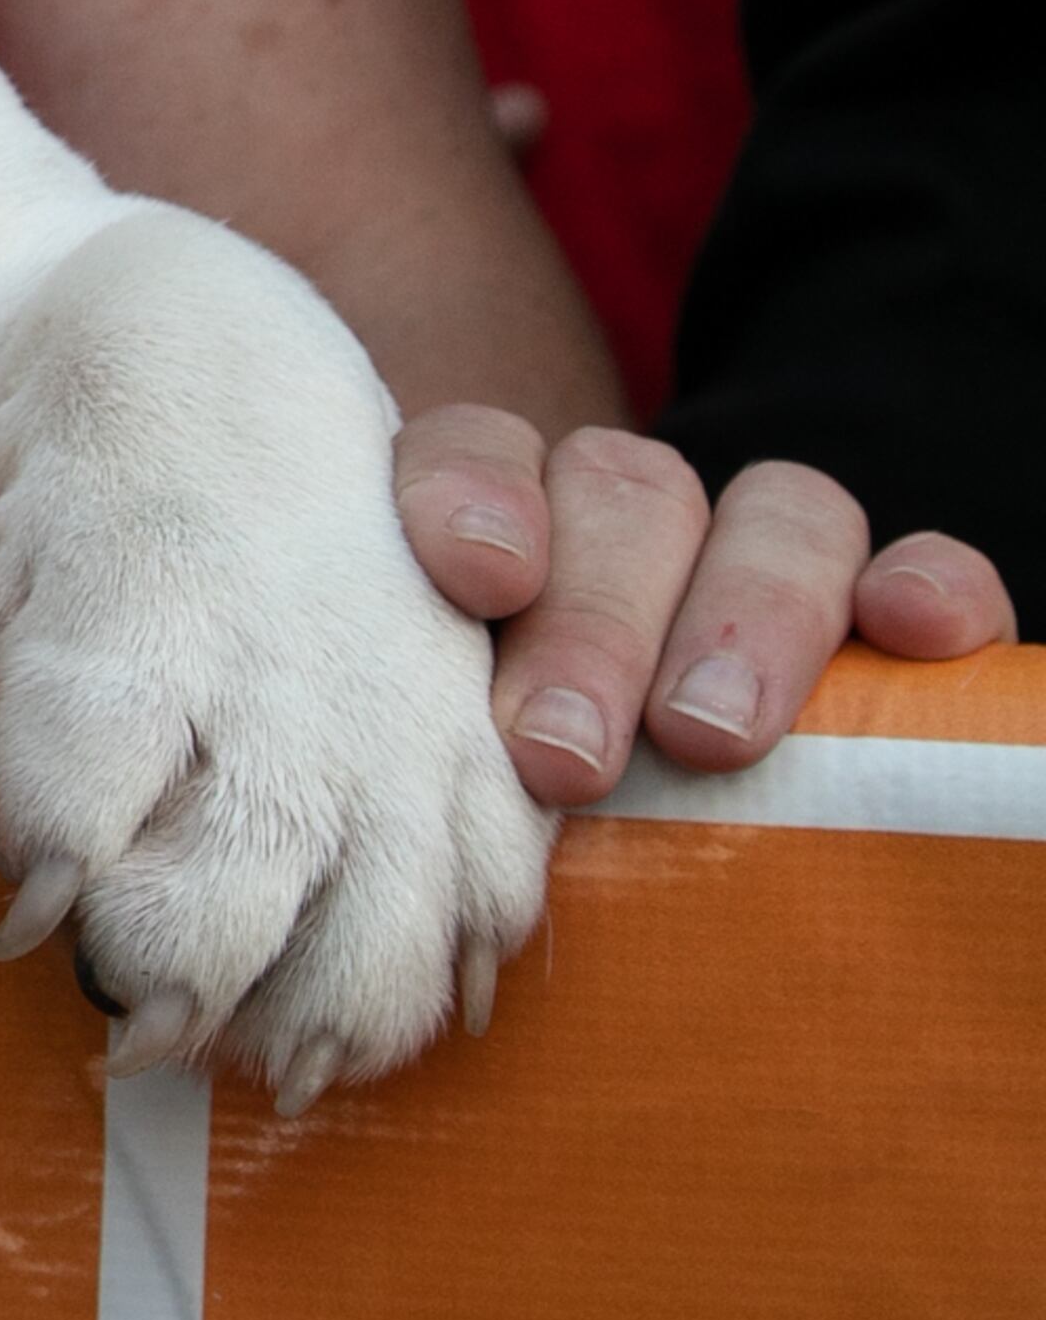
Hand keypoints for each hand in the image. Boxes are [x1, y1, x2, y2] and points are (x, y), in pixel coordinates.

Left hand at [396, 410, 1013, 802]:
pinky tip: (912, 632)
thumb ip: (421, 771)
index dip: (471, 494)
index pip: (477, 454)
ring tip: (708, 735)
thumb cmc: (512, 835)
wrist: (664, 865)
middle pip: (623, 495)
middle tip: (565, 753)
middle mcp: (629, 521)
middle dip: (594, 622)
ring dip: (745, 615)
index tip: (478, 577)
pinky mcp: (884, 610)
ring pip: (775, 512)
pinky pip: (915, 565)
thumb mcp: (457, 799)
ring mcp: (761, 557)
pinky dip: (926, 587)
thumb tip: (393, 847)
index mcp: (505, 535)